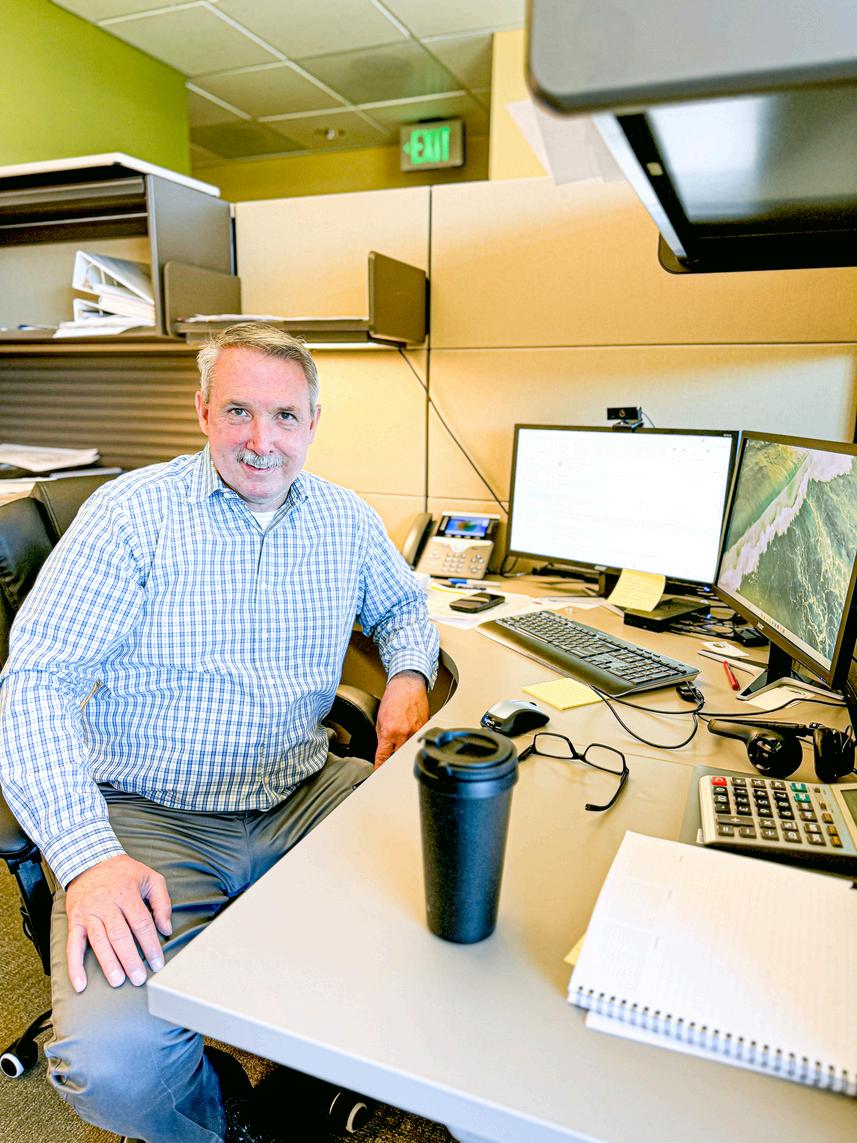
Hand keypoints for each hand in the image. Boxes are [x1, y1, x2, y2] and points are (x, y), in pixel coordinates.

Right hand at [65, 854, 172, 992]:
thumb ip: (162, 902)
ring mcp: (89, 913)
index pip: (142, 923)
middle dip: (130, 959)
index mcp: (127, 893)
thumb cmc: (124, 873)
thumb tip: (166, 929)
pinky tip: (80, 983)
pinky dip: (75, 966)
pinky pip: (73, 945)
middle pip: (120, 935)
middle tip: (139, 979)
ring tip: (118, 981)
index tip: (157, 964)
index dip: (151, 945)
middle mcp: (107, 904)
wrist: (90, 861)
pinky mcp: (75, 920)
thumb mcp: (150, 878)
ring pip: (99, 941)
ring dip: (108, 963)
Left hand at [374, 670, 428, 767]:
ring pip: (410, 751)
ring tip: (402, 745)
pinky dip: (414, 742)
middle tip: (390, 763)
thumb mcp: (380, 720)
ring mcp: (416, 733)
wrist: (407, 686)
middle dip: (393, 762)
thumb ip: (381, 738)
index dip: (380, 768)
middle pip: (398, 758)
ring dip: (405, 752)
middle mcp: (403, 734)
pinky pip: (419, 741)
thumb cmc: (393, 699)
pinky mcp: (425, 729)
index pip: (383, 757)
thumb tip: (383, 751)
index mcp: (389, 733)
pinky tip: (411, 735)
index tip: (378, 773)